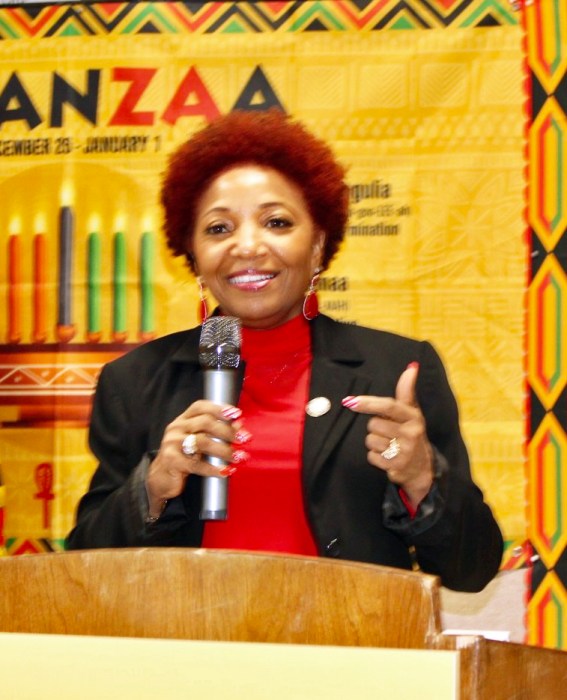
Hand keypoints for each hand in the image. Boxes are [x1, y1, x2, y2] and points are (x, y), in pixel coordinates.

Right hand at [146, 400, 249, 514]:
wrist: (161, 478)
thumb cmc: (183, 456)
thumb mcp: (199, 441)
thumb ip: (217, 431)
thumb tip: (239, 424)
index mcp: (183, 419)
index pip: (201, 407)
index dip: (219, 408)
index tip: (236, 414)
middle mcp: (176, 428)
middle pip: (205, 423)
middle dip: (227, 431)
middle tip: (243, 439)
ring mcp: (172, 444)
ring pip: (202, 442)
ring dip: (224, 450)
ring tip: (238, 457)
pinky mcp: (172, 461)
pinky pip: (196, 464)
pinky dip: (213, 469)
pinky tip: (225, 471)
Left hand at [342, 362, 433, 508]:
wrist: (422, 468)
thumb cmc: (412, 434)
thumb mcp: (412, 413)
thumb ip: (407, 391)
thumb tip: (411, 366)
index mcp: (413, 417)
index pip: (389, 406)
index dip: (369, 403)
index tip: (351, 401)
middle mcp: (410, 433)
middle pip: (374, 424)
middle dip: (375, 427)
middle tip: (386, 431)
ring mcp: (404, 451)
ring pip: (370, 440)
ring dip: (374, 443)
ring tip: (387, 444)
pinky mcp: (396, 467)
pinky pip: (371, 456)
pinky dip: (375, 457)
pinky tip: (386, 456)